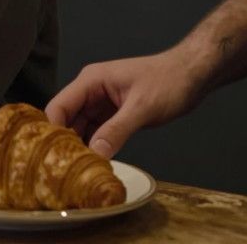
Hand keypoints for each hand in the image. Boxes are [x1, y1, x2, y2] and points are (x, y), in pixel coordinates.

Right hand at [45, 49, 204, 157]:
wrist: (193, 75)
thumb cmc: (168, 83)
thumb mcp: (142, 108)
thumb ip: (116, 130)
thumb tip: (94, 154)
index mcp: (90, 81)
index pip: (59, 106)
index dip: (53, 130)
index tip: (53, 156)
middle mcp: (90, 91)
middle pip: (66, 119)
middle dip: (65, 142)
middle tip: (65, 169)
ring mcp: (101, 103)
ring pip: (80, 127)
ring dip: (80, 146)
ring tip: (77, 171)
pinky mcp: (113, 114)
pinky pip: (96, 131)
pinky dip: (95, 145)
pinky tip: (94, 162)